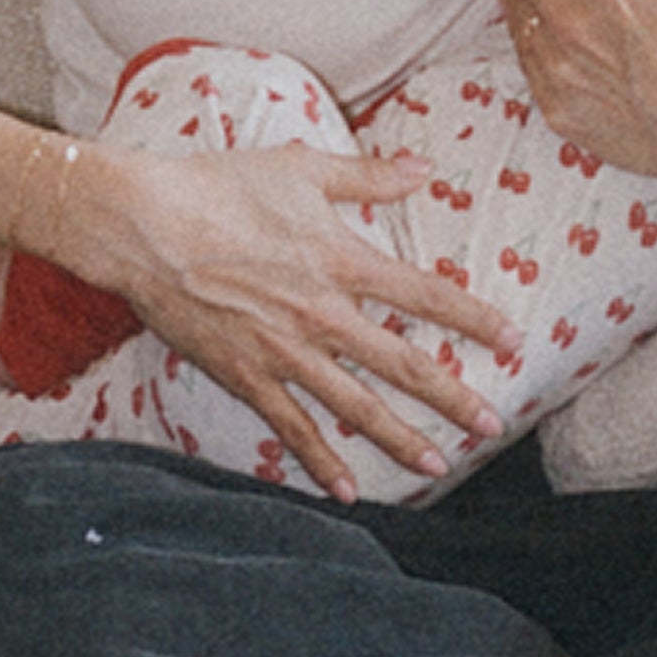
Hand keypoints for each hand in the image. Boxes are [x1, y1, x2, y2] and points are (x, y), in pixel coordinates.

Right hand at [62, 141, 519, 502]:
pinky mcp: (245, 376)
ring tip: (437, 466)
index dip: (473, 319)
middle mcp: (322, 314)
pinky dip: (321, 460)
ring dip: (399, 439)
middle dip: (452, 397)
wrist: (144, 225)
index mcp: (341, 260)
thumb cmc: (220, 186)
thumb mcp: (302, 168)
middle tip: (491, 425)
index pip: (426, 296)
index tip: (512, 339)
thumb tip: (424, 168)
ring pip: (356, 406)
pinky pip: (292, 427)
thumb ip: (368, 175)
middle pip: (402, 364)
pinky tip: (347, 489)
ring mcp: (284, 352)